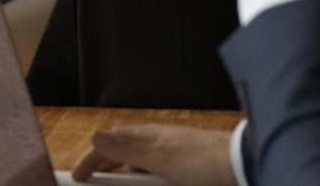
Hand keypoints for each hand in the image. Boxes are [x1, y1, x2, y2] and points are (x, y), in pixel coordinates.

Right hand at [71, 124, 236, 185]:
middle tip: (91, 181)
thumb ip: (125, 150)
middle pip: (123, 155)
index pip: (110, 143)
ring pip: (140, 168)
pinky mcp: (187, 174)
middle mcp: (160, 145)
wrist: (241, 168)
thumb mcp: (157, 158)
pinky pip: (158, 178)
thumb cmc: (204, 160)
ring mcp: (174, 160)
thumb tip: (96, 137)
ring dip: (126, 176)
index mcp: (149, 137)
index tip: (78, 175)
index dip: (92, 158)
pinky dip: (145, 182)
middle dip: (105, 166)